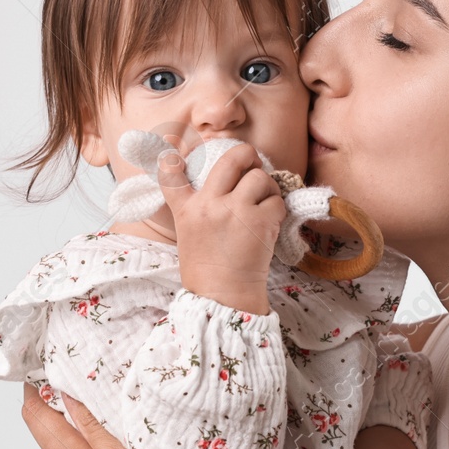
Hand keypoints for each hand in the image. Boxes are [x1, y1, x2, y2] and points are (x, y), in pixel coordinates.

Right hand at [156, 142, 287, 315]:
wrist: (224, 297)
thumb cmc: (208, 272)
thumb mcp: (190, 236)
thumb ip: (199, 210)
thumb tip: (225, 189)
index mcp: (186, 210)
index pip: (171, 174)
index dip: (171, 157)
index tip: (173, 150)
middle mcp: (209, 205)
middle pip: (231, 158)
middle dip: (247, 154)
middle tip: (254, 162)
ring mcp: (235, 210)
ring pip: (260, 177)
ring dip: (267, 187)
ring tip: (264, 203)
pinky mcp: (260, 221)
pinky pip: (277, 201)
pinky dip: (277, 210)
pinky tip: (270, 223)